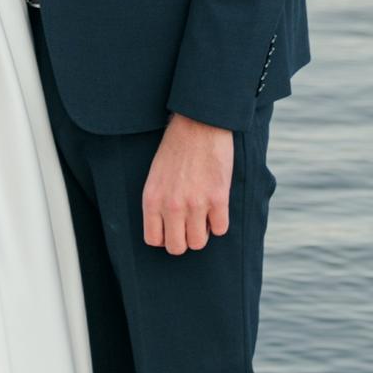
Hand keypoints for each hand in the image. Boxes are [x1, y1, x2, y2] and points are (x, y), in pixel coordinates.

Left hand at [141, 112, 235, 255]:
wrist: (199, 124)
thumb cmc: (176, 148)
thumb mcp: (156, 176)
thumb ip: (158, 202)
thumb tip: (167, 227)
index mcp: (152, 199)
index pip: (154, 240)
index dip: (165, 237)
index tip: (173, 228)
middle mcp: (171, 205)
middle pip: (177, 247)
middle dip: (184, 239)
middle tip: (189, 225)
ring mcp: (195, 203)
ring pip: (198, 243)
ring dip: (202, 232)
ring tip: (203, 215)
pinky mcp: (218, 198)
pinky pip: (220, 229)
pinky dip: (219, 222)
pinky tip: (216, 207)